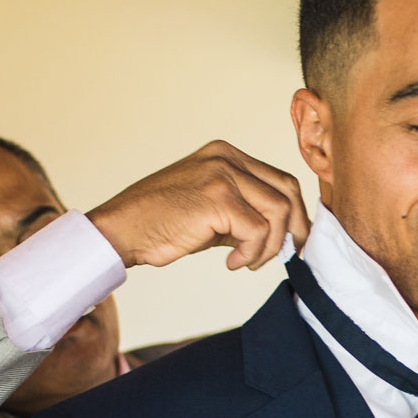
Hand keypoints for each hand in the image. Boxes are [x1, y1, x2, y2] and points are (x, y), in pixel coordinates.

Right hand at [87, 140, 310, 271]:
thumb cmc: (161, 223)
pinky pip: (257, 231)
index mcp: (226, 154)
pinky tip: (232, 263)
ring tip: (248, 261)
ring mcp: (222, 175)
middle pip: (287, 191)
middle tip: (287, 255)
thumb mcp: (211, 209)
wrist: (122, 230)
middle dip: (295, 228)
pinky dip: (251, 253)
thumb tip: (282, 234)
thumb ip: (244, 211)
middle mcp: (227, 158)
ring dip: (269, 246)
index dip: (294, 213)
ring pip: (278, 211)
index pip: (279, 179)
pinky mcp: (217, 199)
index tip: (292, 240)